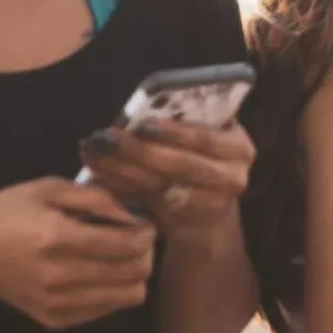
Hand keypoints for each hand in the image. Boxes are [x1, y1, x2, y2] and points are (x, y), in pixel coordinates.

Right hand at [0, 178, 156, 328]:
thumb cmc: (8, 215)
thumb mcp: (47, 188)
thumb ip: (95, 197)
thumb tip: (133, 214)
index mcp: (57, 238)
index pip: (126, 246)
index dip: (146, 234)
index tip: (144, 224)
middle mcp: (59, 276)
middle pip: (133, 273)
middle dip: (146, 253)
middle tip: (138, 240)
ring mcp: (58, 303)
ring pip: (128, 297)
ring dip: (135, 275)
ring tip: (122, 258)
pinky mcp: (56, 320)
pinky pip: (107, 310)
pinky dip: (114, 291)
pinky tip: (100, 273)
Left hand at [78, 118, 255, 237]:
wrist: (207, 209)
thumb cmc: (199, 156)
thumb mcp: (204, 135)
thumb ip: (184, 120)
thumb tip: (141, 109)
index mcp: (239, 147)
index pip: (207, 138)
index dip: (175, 132)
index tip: (143, 123)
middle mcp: (232, 178)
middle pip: (181, 165)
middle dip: (139, 150)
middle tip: (106, 137)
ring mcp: (210, 205)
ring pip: (159, 185)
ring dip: (121, 167)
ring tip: (92, 151)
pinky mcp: (184, 223)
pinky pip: (147, 201)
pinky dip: (119, 185)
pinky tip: (97, 172)